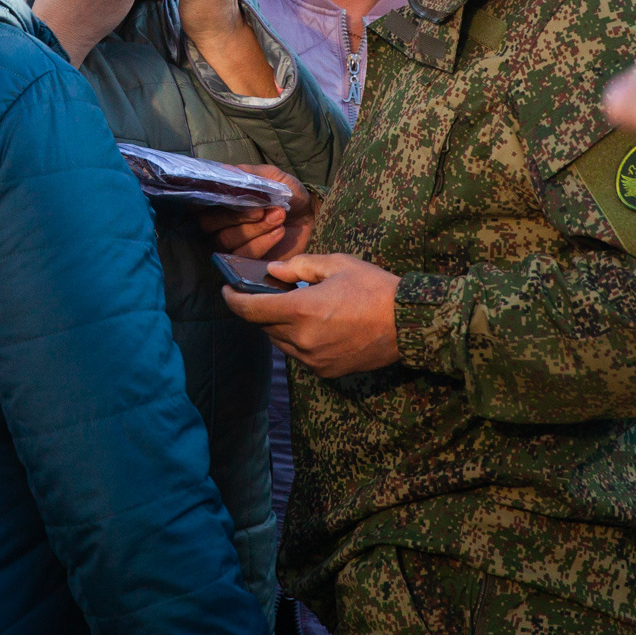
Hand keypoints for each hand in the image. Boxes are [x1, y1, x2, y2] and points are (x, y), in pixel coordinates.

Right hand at [199, 164, 314, 260]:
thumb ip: (249, 175)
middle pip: (209, 224)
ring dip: (254, 228)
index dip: (210, 201)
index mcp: (222, 201)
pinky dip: (263, 242)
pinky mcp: (247, 262)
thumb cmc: (288, 194)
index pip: (200, 204)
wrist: (312, 216)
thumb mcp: (271, 177)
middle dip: (237, 216)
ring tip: (278, 216)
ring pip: (227, 240)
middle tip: (262, 209)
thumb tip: (226, 170)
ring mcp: (233, 245)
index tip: (232, 195)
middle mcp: (221, 224)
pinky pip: (244, 256)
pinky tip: (279, 231)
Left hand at [220, 253, 401, 377]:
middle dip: (259, 309)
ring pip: (280, 342)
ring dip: (277, 326)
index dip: (233, 299)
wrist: (409, 324)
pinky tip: (312, 325)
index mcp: (301, 311)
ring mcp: (313, 360)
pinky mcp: (326, 371)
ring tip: (291, 307)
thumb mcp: (337, 264)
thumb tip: (272, 272)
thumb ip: (299, 268)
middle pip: (263, 326)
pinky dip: (297, 339)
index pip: (250, 310)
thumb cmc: (374, 288)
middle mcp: (302, 340)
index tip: (226, 289)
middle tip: (265, 292)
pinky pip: (299, 354)